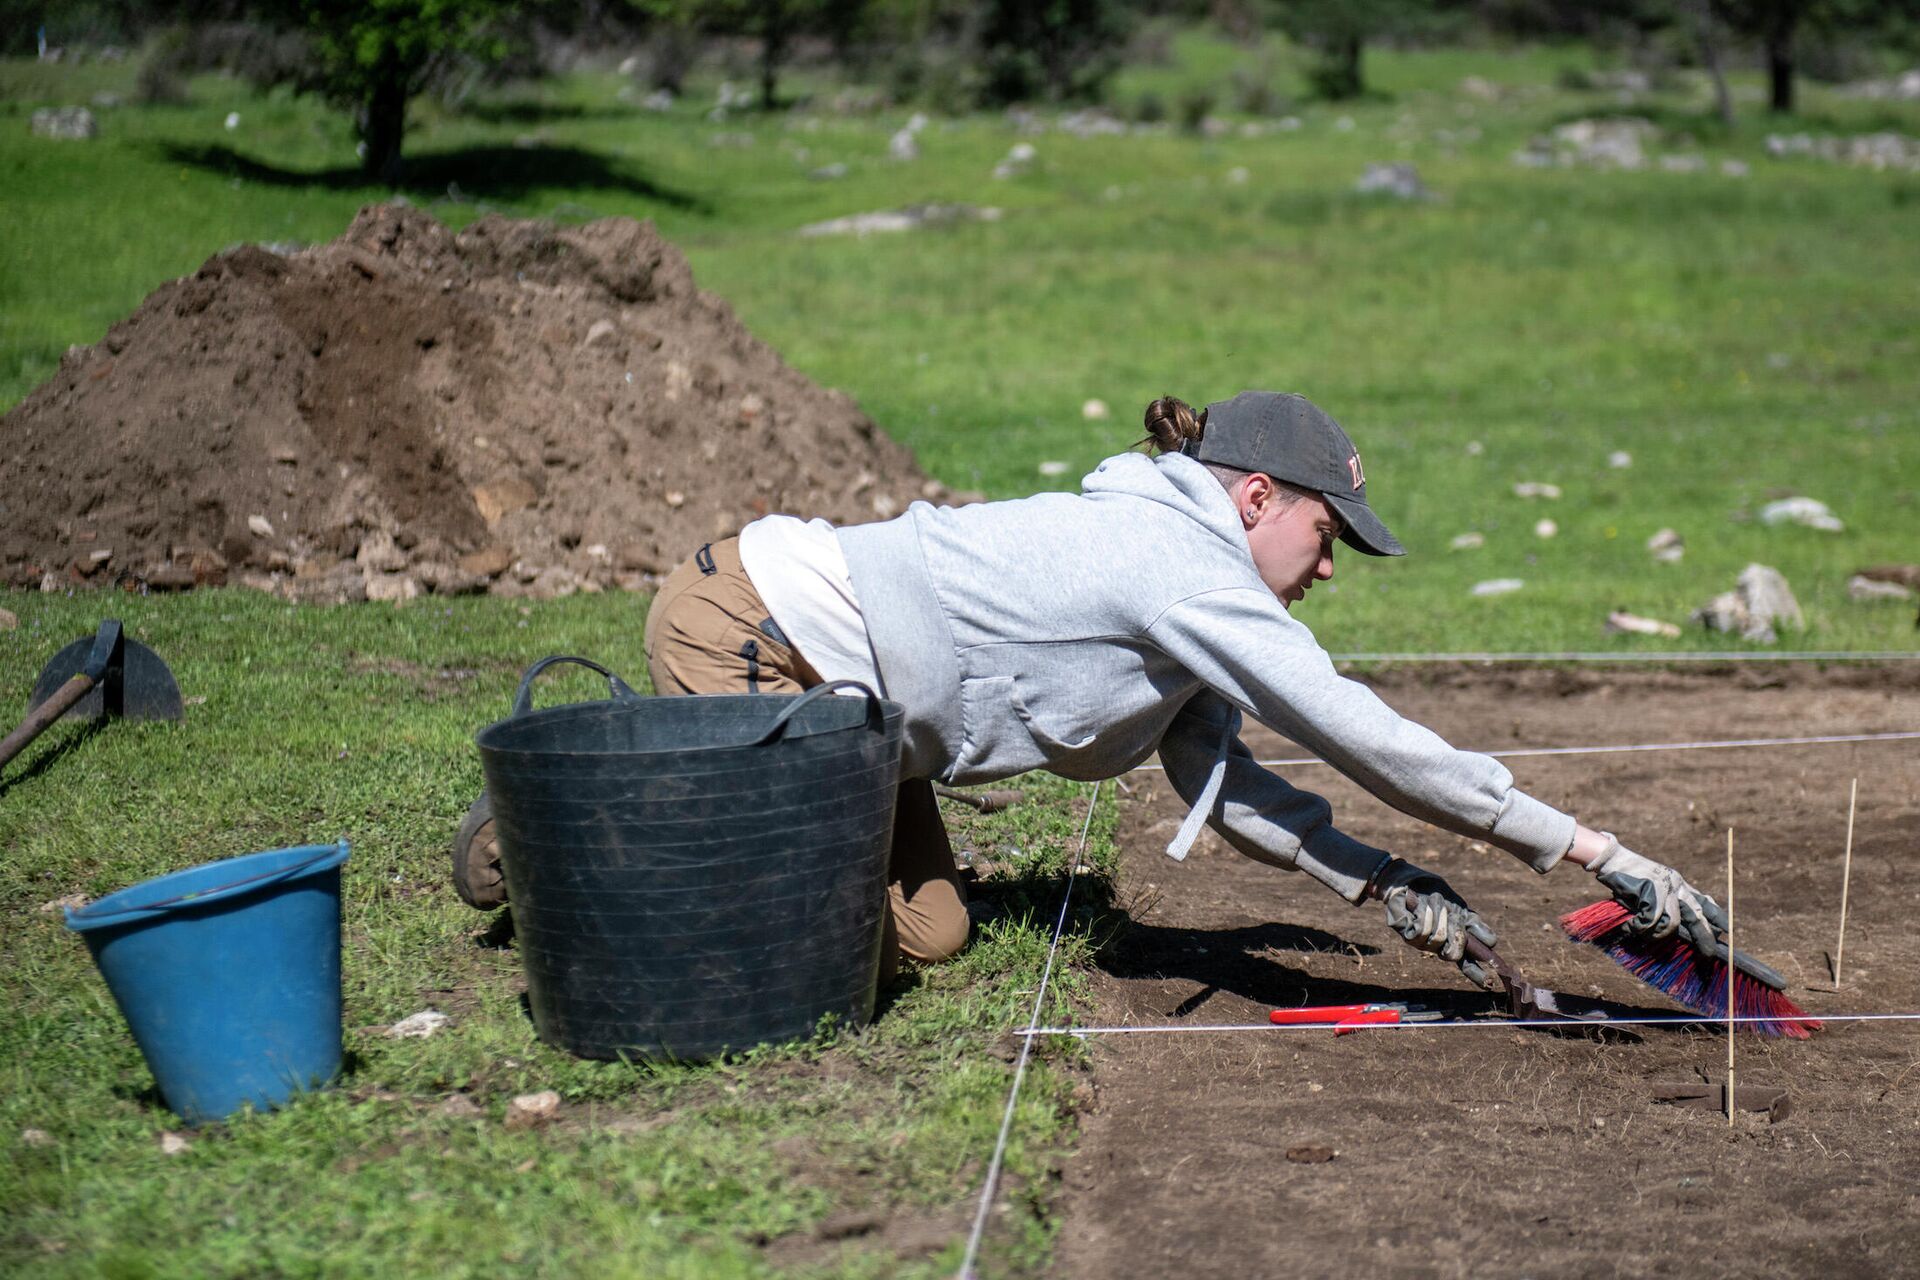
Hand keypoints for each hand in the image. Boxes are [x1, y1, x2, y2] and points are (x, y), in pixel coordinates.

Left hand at [1372, 858, 1498, 988]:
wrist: (1409, 882)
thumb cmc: (1436, 895)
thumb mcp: (1460, 908)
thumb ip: (1474, 925)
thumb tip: (1492, 943)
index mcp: (1456, 943)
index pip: (1469, 965)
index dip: (1478, 975)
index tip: (1489, 983)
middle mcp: (1440, 948)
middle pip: (1454, 954)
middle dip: (1455, 930)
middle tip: (1450, 913)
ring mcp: (1424, 944)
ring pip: (1439, 937)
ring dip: (1438, 912)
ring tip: (1432, 900)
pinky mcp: (1408, 937)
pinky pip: (1422, 931)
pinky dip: (1424, 913)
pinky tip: (1417, 906)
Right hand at [1589, 835, 1726, 958]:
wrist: (1610, 858)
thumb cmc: (1627, 875)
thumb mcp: (1652, 886)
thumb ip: (1665, 902)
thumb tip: (1673, 927)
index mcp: (1679, 883)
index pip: (1704, 901)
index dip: (1717, 917)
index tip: (1727, 931)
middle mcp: (1676, 884)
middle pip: (1697, 915)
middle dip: (1704, 937)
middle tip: (1709, 955)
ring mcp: (1664, 887)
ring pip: (1672, 923)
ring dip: (1657, 935)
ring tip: (1641, 933)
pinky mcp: (1650, 891)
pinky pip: (1650, 921)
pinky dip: (1639, 928)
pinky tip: (1630, 927)